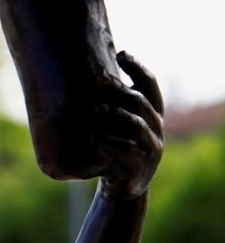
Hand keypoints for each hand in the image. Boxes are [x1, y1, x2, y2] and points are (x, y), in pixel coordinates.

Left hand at [98, 51, 163, 200]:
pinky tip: (94, 136)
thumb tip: (84, 75)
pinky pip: (127, 150)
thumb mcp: (116, 127)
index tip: (121, 53)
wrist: (122, 189)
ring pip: (136, 125)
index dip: (137, 68)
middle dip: (118, 89)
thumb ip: (110, 105)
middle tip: (97, 80)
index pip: (150, 85)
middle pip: (140, 102)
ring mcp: (151, 148)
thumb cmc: (115, 151)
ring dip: (115, 115)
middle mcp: (157, 128)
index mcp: (153, 114)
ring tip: (95, 109)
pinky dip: (109, 141)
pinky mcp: (139, 167)